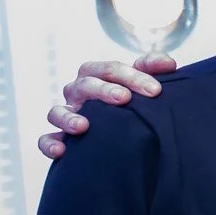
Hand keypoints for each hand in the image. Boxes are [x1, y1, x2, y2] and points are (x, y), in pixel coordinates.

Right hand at [38, 55, 177, 158]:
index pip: (110, 69)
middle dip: (104, 90)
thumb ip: (152, 69)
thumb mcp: (141, 82)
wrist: (120, 130)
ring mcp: (67, 114)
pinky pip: (46, 139)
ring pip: (57, 111)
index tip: (155, 90)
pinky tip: (62, 151)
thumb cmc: (129, 100)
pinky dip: (50, 143)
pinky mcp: (60, 137)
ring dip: (68, 117)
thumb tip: (168, 63)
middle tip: (124, 98)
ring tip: (83, 125)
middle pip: (85, 85)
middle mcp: (79, 93)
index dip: (132, 76)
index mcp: (97, 76)